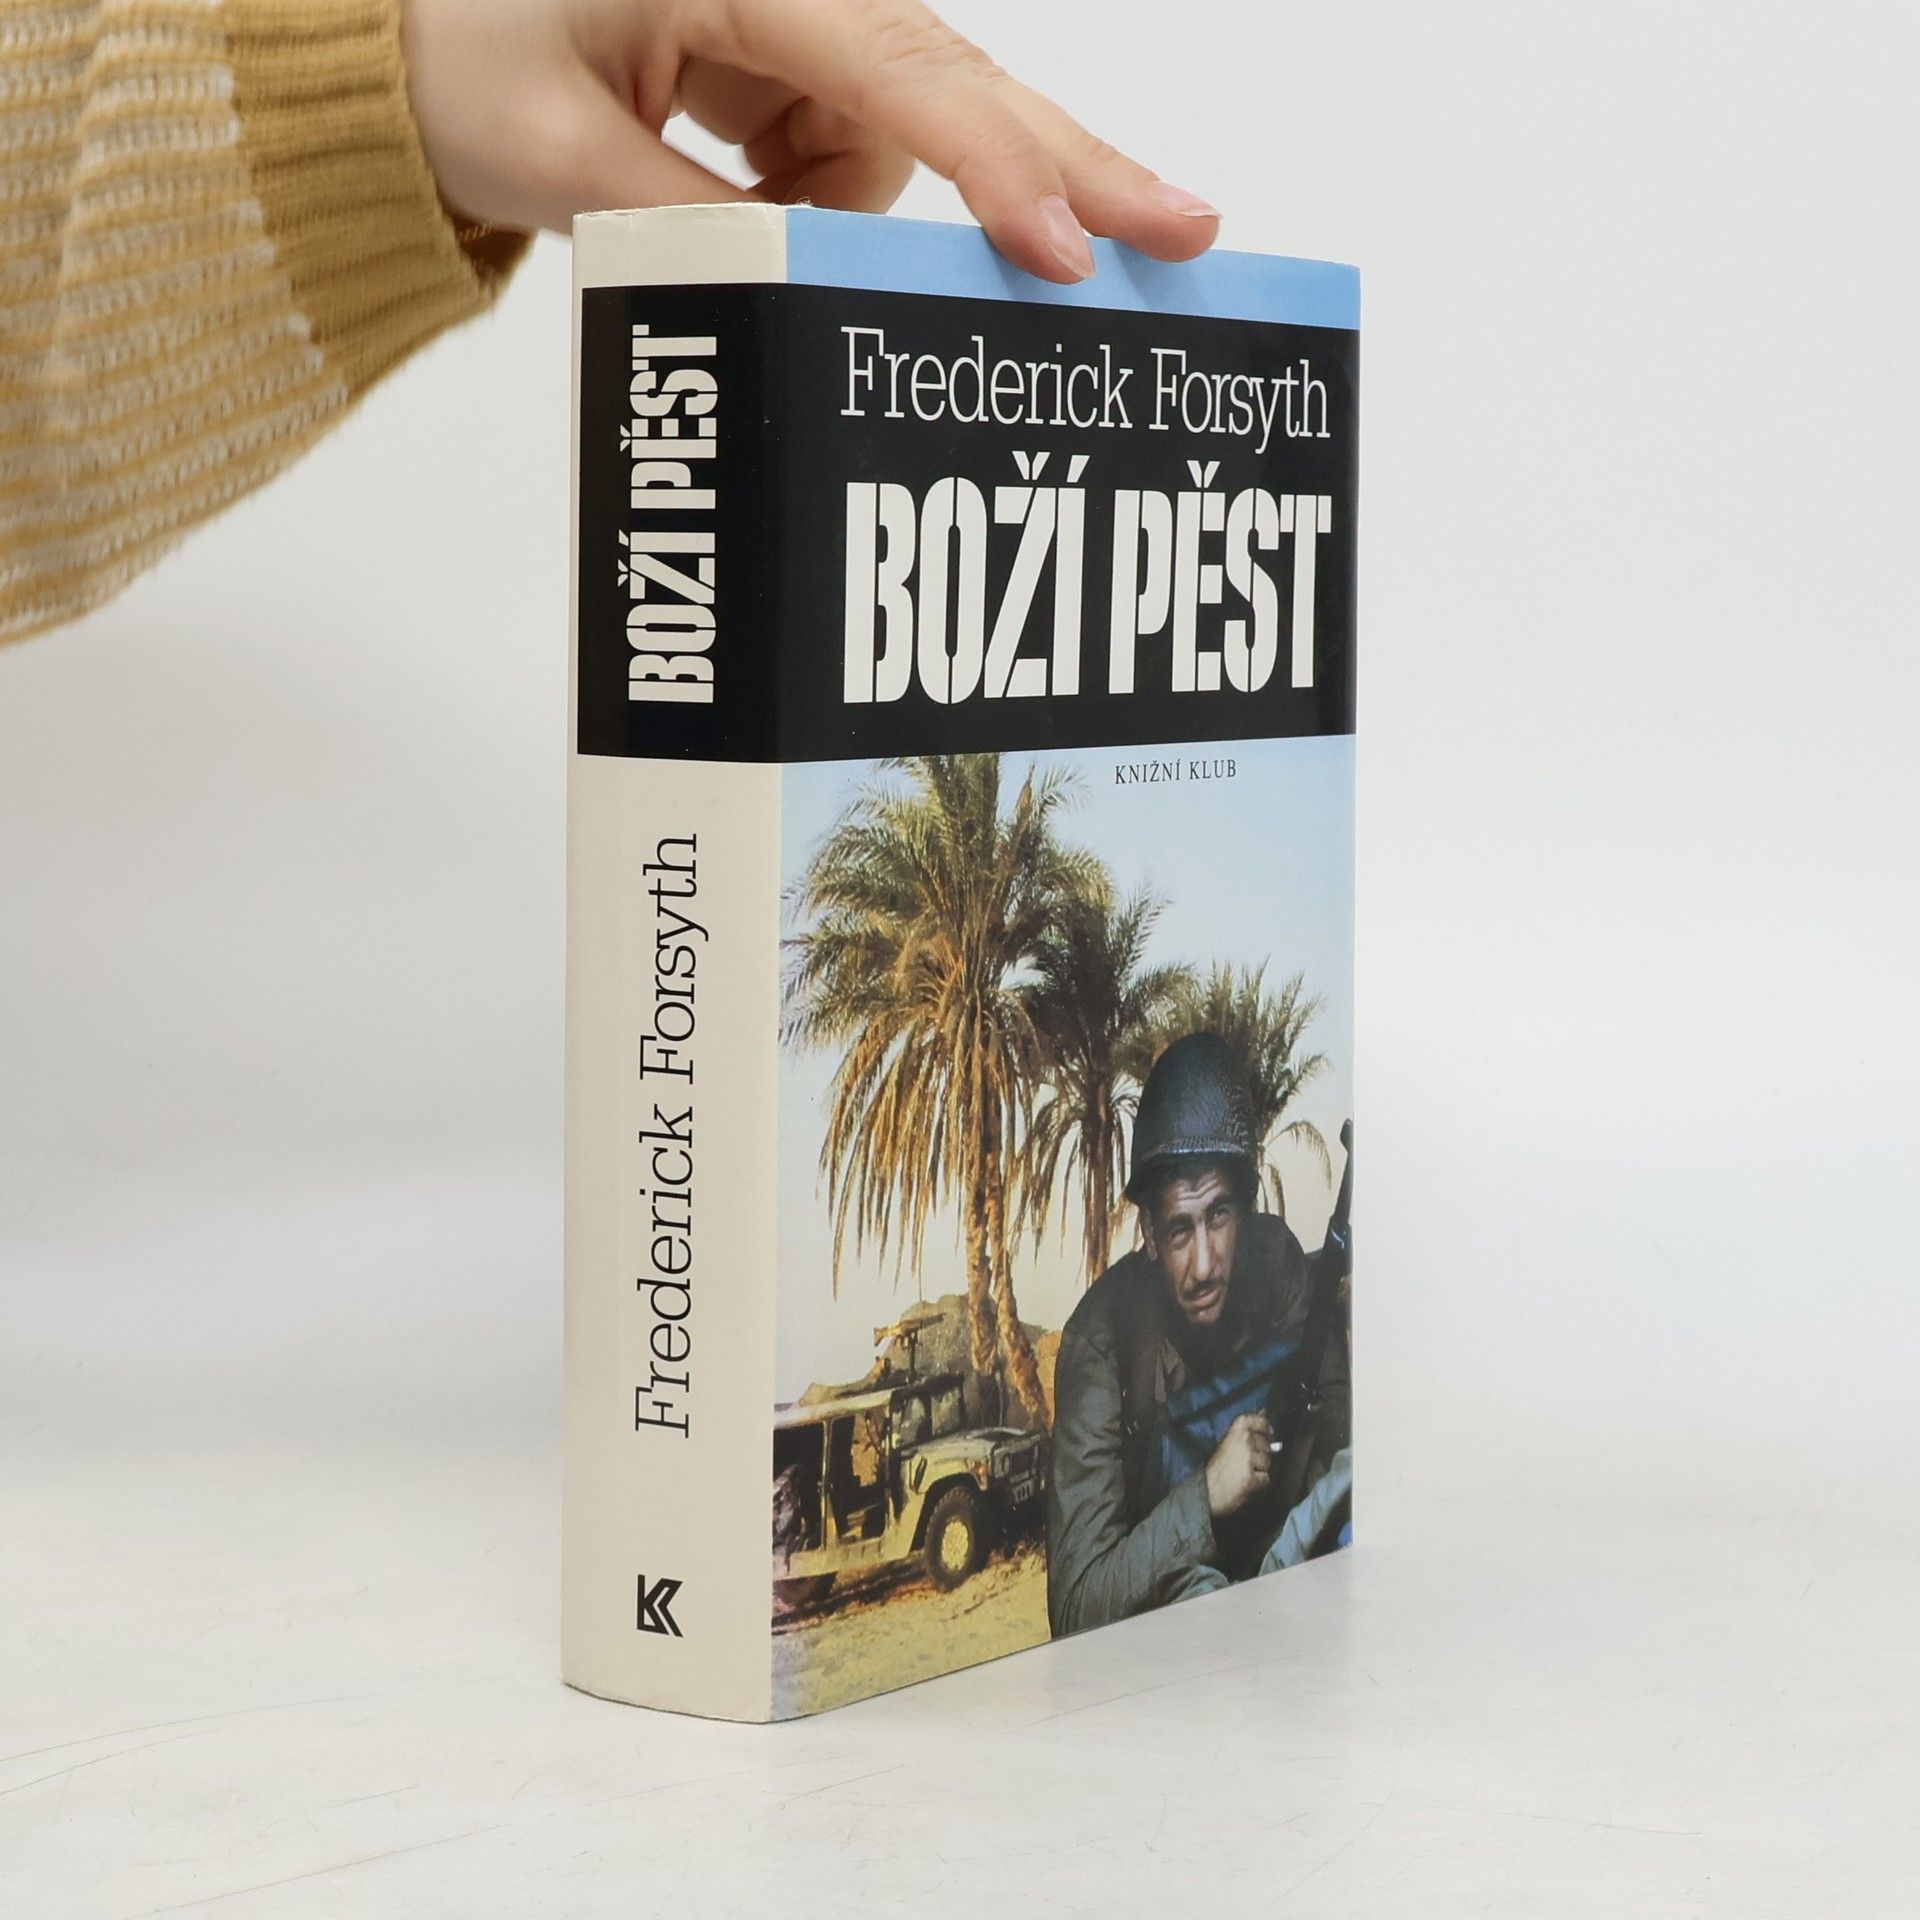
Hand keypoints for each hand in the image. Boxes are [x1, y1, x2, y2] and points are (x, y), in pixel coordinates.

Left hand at [400, 0, 1220, 282]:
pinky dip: (818, 208)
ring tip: (701, 198)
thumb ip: (704, 232)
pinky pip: (851, 162)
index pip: (897, 71)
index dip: (991, 168)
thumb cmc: (459, 50)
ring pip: (897, 152)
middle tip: (1185, 231)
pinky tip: (734, 197)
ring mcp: (801, 28)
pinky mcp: (793, 69)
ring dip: (846, 218)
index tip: (1064, 247)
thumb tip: (825, 295)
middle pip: (961, 81)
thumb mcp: (559, 156)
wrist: (413, 30)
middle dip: (1060, 167)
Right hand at [1204, 1412, 1271, 1518]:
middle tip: (1246, 1462)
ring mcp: (1248, 1459)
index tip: (1265, 1433)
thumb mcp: (1228, 1442)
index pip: (1261, 1421)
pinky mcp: (1251, 1477)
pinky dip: (1259, 1483)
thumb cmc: (1216, 1467)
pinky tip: (1247, 1483)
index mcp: (1236, 1430)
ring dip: (1260, 1470)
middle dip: (1261, 1455)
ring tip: (1245, 1473)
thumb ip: (1246, 1430)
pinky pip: (1266, 1478)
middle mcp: (1244, 1441)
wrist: (1206, 1491)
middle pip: (1267, 1445)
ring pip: (1268, 1463)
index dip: (1265, 1427)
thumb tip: (1264, 1413)